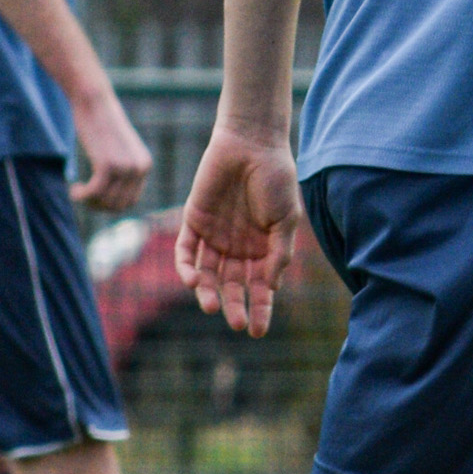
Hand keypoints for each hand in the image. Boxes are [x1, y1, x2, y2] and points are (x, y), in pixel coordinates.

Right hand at [70, 86, 152, 211]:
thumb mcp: (119, 149)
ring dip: (89, 202)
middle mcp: (139, 167)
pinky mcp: (107, 164)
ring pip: (106, 201)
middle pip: (119, 205)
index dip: (111, 204)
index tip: (95, 197)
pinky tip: (73, 189)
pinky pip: (94, 192)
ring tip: (77, 191)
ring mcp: (125, 167)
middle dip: (99, 206)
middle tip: (83, 195)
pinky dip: (82, 196)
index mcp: (145, 164)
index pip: (131, 201)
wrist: (94, 101)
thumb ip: (122, 171)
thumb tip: (113, 202)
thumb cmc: (101, 124)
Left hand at [174, 124, 301, 336]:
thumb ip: (279, 252)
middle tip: (236, 321)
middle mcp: (237, 247)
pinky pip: (185, 251)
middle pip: (231, 285)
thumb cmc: (275, 178)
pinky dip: (186, 267)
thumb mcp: (286, 218)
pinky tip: (192, 280)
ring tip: (209, 306)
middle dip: (234, 305)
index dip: (260, 309)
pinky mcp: (193, 221)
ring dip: (207, 292)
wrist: (251, 142)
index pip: (259, 287)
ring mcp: (214, 235)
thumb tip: (272, 287)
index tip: (257, 331)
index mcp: (262, 249)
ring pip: (206, 273)